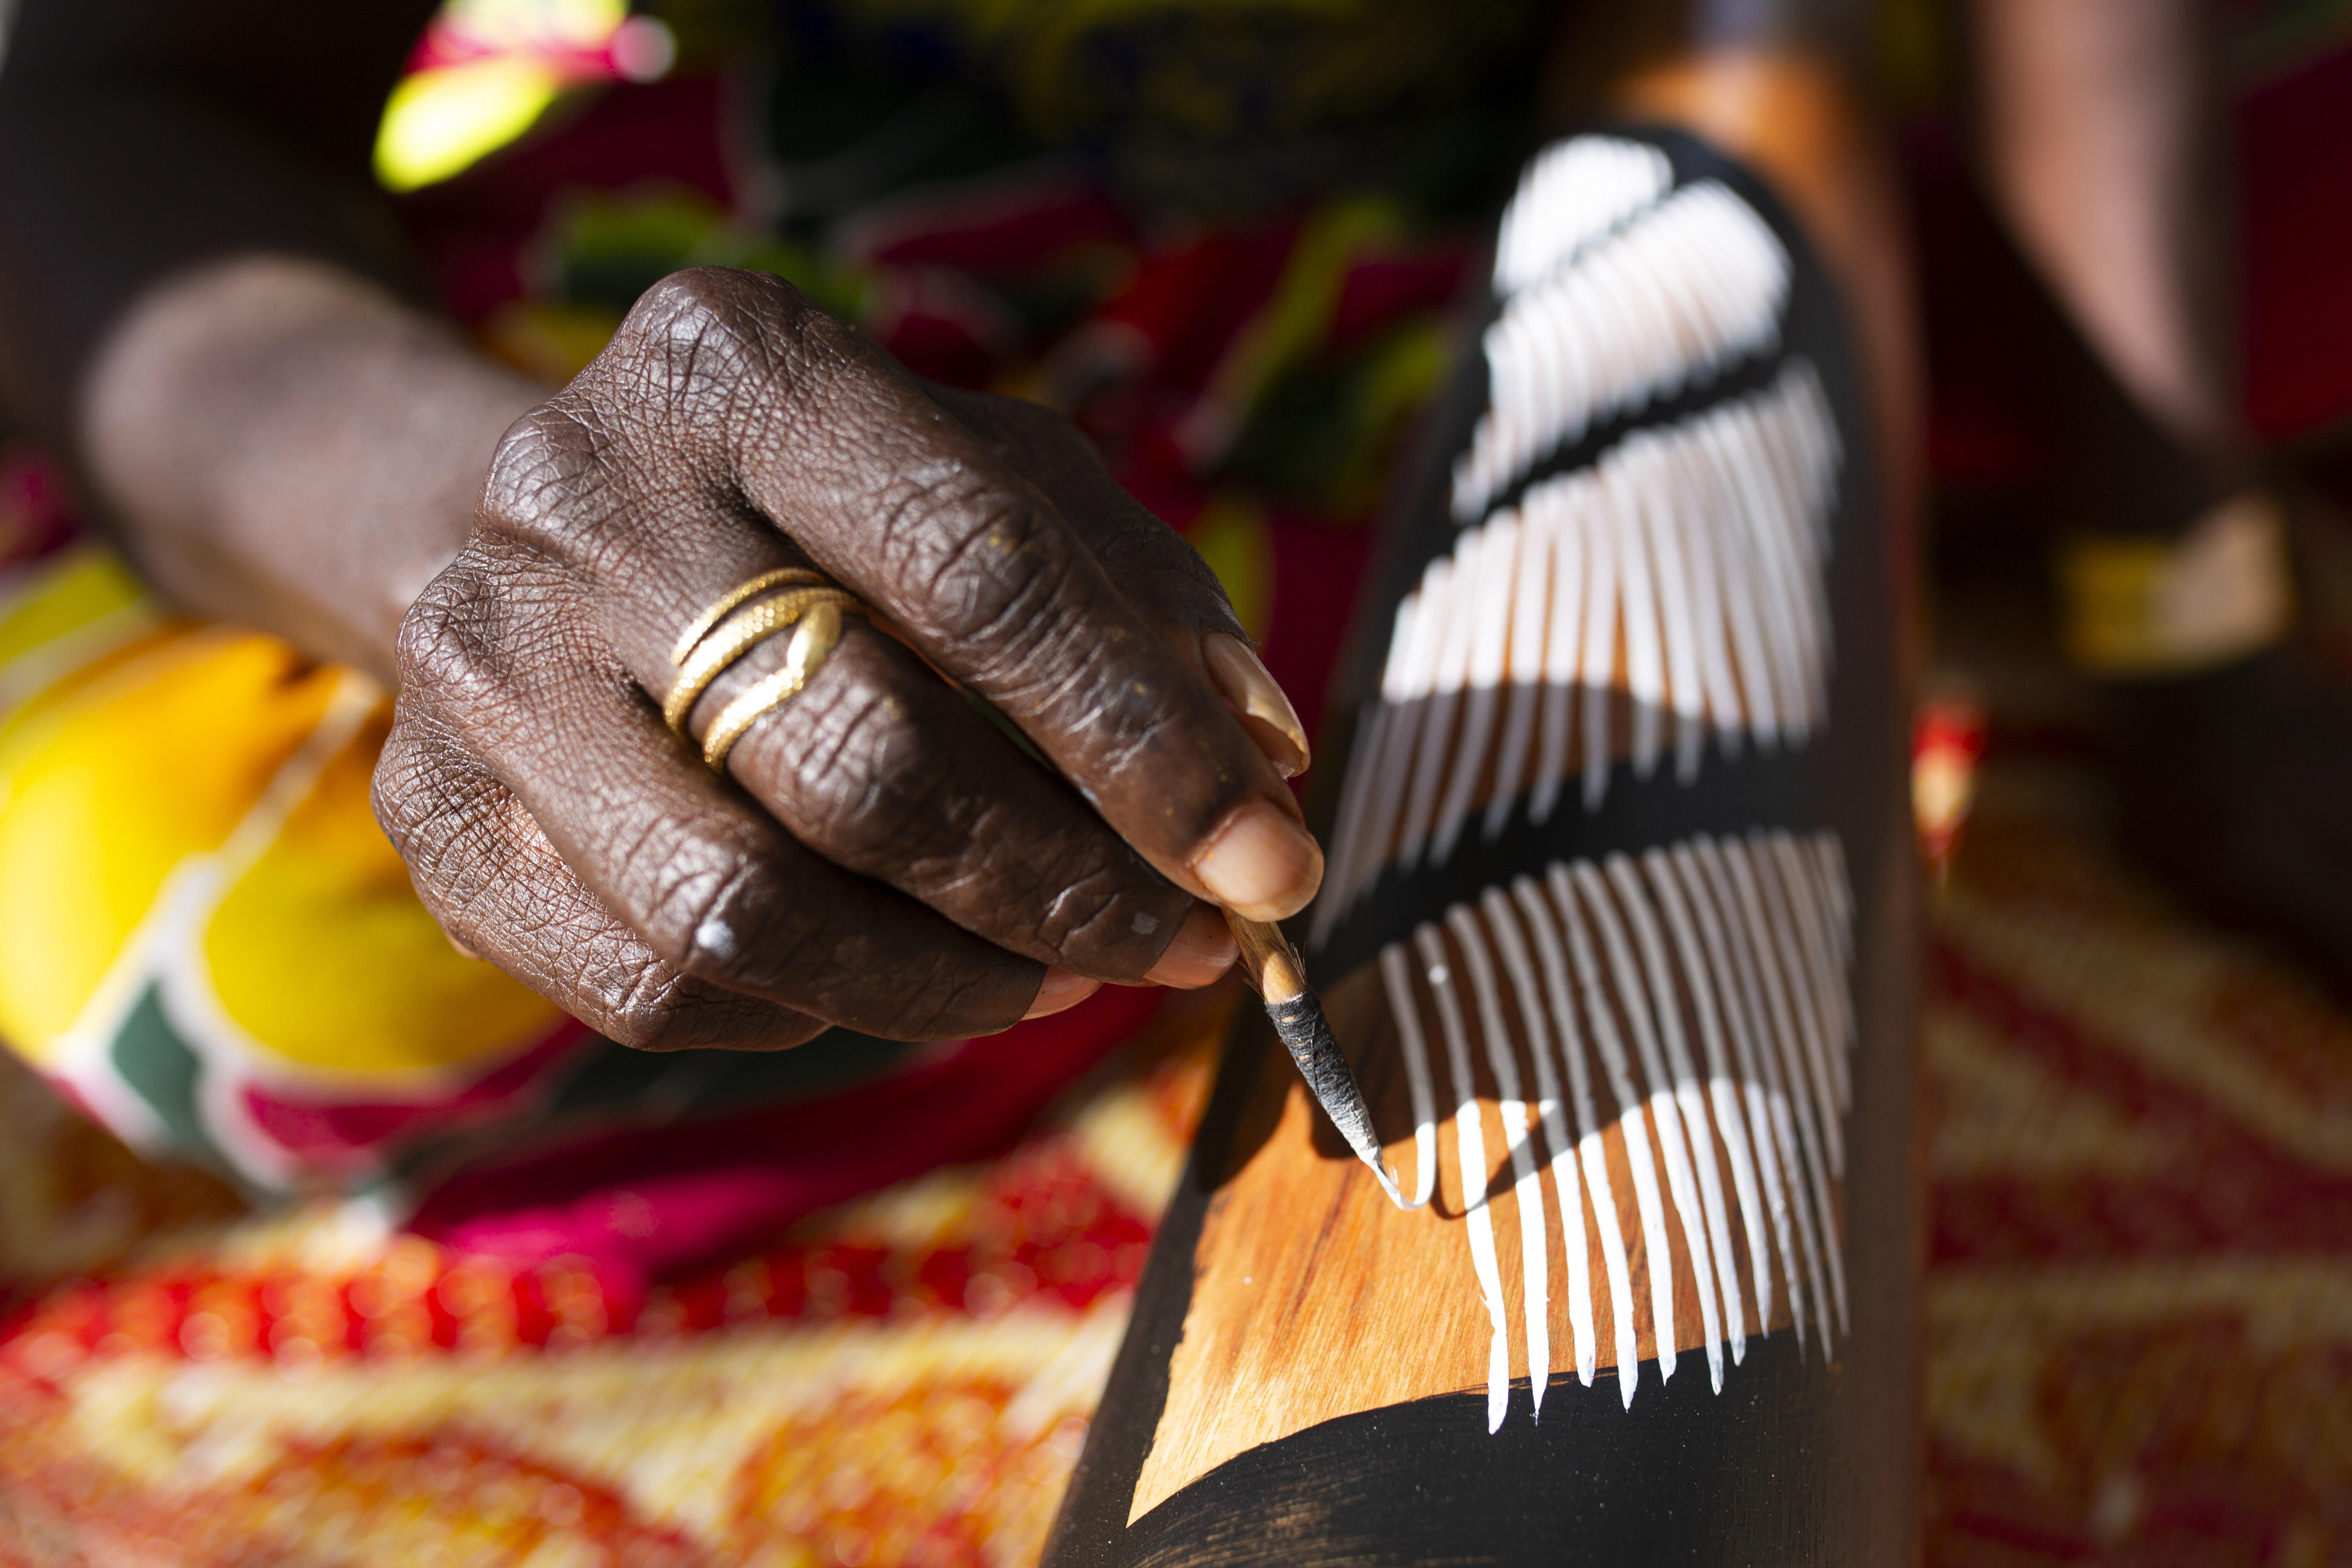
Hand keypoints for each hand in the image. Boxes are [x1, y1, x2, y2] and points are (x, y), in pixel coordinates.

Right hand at [375, 268, 1318, 1050]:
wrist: (520, 524)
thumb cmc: (815, 509)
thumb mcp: (984, 478)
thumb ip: (1137, 599)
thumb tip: (1264, 772)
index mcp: (741, 366)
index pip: (981, 572)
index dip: (1146, 745)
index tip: (1270, 869)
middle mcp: (583, 498)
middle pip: (869, 761)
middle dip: (1068, 889)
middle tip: (1186, 945)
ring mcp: (481, 666)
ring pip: (748, 911)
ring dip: (950, 983)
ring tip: (1060, 978)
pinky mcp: (434, 819)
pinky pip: (652, 986)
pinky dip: (811, 1015)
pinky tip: (893, 975)